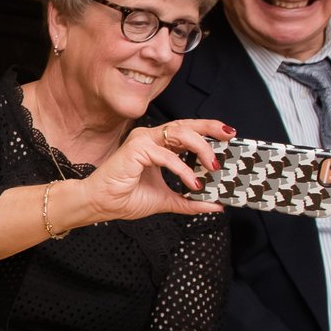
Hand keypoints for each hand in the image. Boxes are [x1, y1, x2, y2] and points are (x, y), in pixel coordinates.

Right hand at [80, 119, 235, 221]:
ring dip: (201, 149)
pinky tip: (193, 183)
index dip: (208, 130)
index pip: (187, 131)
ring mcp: (144, 140)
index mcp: (158, 145)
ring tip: (213, 167)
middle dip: (210, 128)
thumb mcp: (167, 200)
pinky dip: (182, 169)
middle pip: (187, 125)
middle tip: (229, 136)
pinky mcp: (137, 148)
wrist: (101, 205)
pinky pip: (167, 155)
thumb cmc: (126, 198)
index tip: (229, 135)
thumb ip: (190, 202)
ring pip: (180, 134)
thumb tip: (216, 205)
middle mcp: (152, 137)